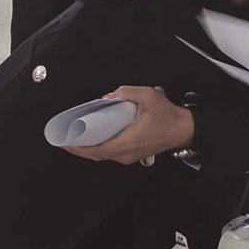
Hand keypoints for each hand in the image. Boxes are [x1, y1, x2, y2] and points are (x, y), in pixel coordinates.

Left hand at [66, 86, 195, 165]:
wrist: (184, 129)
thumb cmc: (168, 116)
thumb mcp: (148, 96)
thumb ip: (126, 92)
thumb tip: (108, 97)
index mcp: (127, 142)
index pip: (96, 151)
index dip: (78, 148)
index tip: (65, 143)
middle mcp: (126, 153)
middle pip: (96, 154)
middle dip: (79, 147)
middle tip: (66, 137)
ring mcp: (130, 156)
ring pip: (104, 154)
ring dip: (90, 147)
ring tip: (78, 135)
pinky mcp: (134, 154)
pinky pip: (112, 152)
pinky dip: (100, 146)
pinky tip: (97, 136)